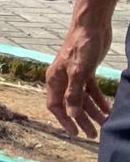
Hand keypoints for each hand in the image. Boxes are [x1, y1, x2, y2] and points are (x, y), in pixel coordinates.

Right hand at [47, 19, 113, 136]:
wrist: (91, 27)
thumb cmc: (81, 47)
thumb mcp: (78, 72)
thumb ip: (74, 94)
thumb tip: (72, 114)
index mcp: (54, 80)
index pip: (55, 106)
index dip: (65, 120)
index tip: (75, 133)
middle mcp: (62, 80)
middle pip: (71, 105)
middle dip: (81, 120)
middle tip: (92, 134)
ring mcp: (75, 76)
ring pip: (83, 99)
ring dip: (93, 112)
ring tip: (104, 124)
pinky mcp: (86, 71)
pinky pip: (91, 90)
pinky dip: (99, 100)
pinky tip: (108, 109)